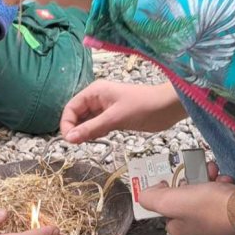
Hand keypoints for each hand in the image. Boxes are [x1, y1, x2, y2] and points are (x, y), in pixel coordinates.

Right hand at [61, 80, 186, 142]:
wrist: (168, 107)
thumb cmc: (143, 107)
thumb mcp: (114, 118)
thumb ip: (91, 128)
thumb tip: (68, 139)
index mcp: (94, 92)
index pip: (71, 108)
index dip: (67, 123)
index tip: (69, 140)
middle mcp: (97, 99)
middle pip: (77, 115)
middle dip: (77, 129)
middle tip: (81, 143)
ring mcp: (105, 108)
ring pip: (87, 122)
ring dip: (87, 132)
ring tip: (95, 138)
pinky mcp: (114, 117)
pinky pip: (97, 126)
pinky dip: (96, 133)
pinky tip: (103, 136)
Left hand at [139, 164, 234, 234]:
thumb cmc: (212, 208)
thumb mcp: (171, 201)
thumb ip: (151, 198)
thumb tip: (146, 194)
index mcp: (179, 232)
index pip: (166, 207)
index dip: (170, 188)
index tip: (178, 177)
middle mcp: (197, 234)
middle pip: (187, 200)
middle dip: (193, 181)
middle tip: (200, 171)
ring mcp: (216, 228)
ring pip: (205, 197)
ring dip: (210, 180)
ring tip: (216, 174)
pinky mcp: (233, 220)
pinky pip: (223, 200)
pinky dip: (224, 187)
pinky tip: (229, 182)